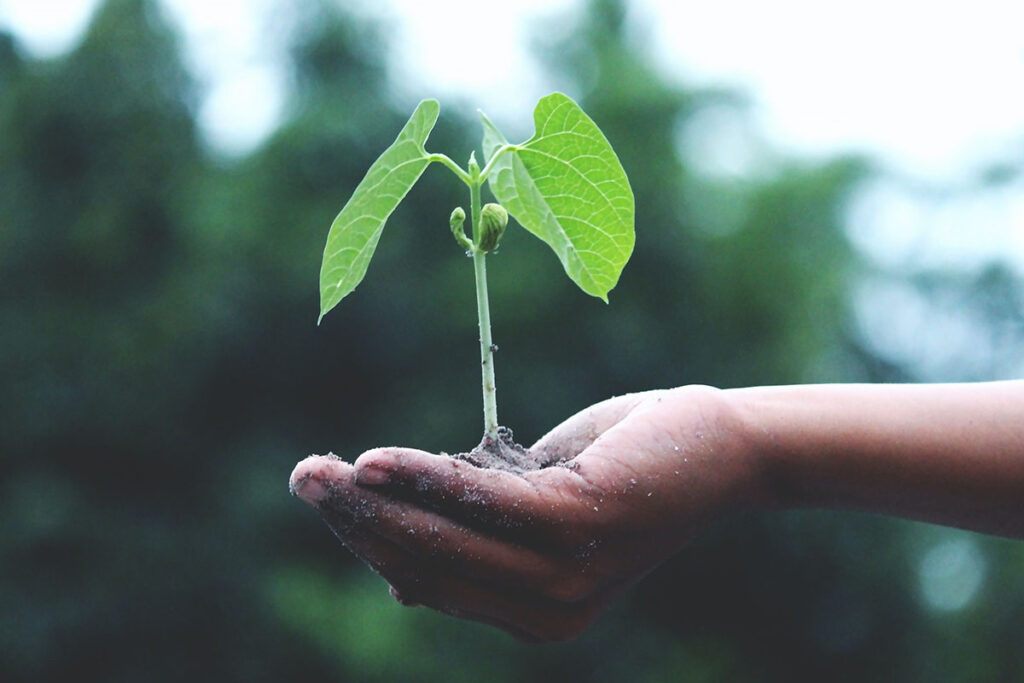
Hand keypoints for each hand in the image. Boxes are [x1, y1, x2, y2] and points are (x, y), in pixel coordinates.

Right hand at [289, 385, 764, 641]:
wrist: (720, 447)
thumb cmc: (624, 468)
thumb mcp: (539, 506)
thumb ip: (478, 536)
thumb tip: (398, 577)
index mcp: (534, 613)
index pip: (430, 580)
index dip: (370, 542)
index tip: (327, 498)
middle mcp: (548, 611)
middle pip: (427, 564)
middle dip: (356, 522)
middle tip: (303, 478)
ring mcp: (565, 575)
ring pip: (445, 539)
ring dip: (374, 502)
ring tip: (321, 471)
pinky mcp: (579, 525)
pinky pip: (482, 502)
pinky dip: (425, 479)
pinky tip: (376, 461)